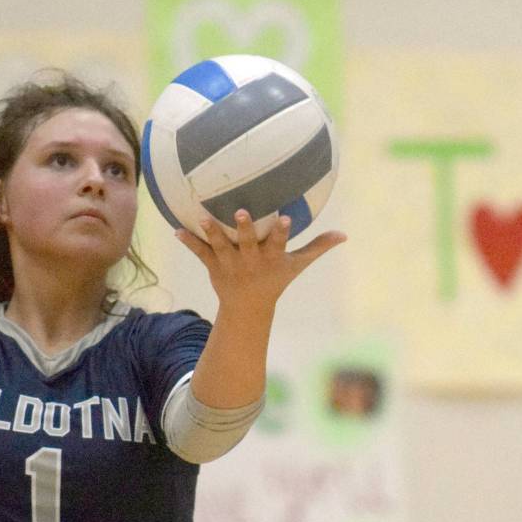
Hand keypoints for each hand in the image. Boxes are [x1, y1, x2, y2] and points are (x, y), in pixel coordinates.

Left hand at [175, 210, 346, 310]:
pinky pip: (200, 253)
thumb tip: (344, 234)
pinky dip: (189, 242)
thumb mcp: (297, 265)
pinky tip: (176, 230)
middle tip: (240, 213)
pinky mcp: (214, 267)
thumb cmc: (275, 280)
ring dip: (212, 232)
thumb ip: (318, 247)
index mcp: (271, 259)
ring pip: (220, 246)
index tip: (285, 218)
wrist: (247, 308)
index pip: (279, 244)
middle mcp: (251, 261)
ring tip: (202, 217)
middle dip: (245, 229)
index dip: (282, 232)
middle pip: (248, 244)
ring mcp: (231, 264)